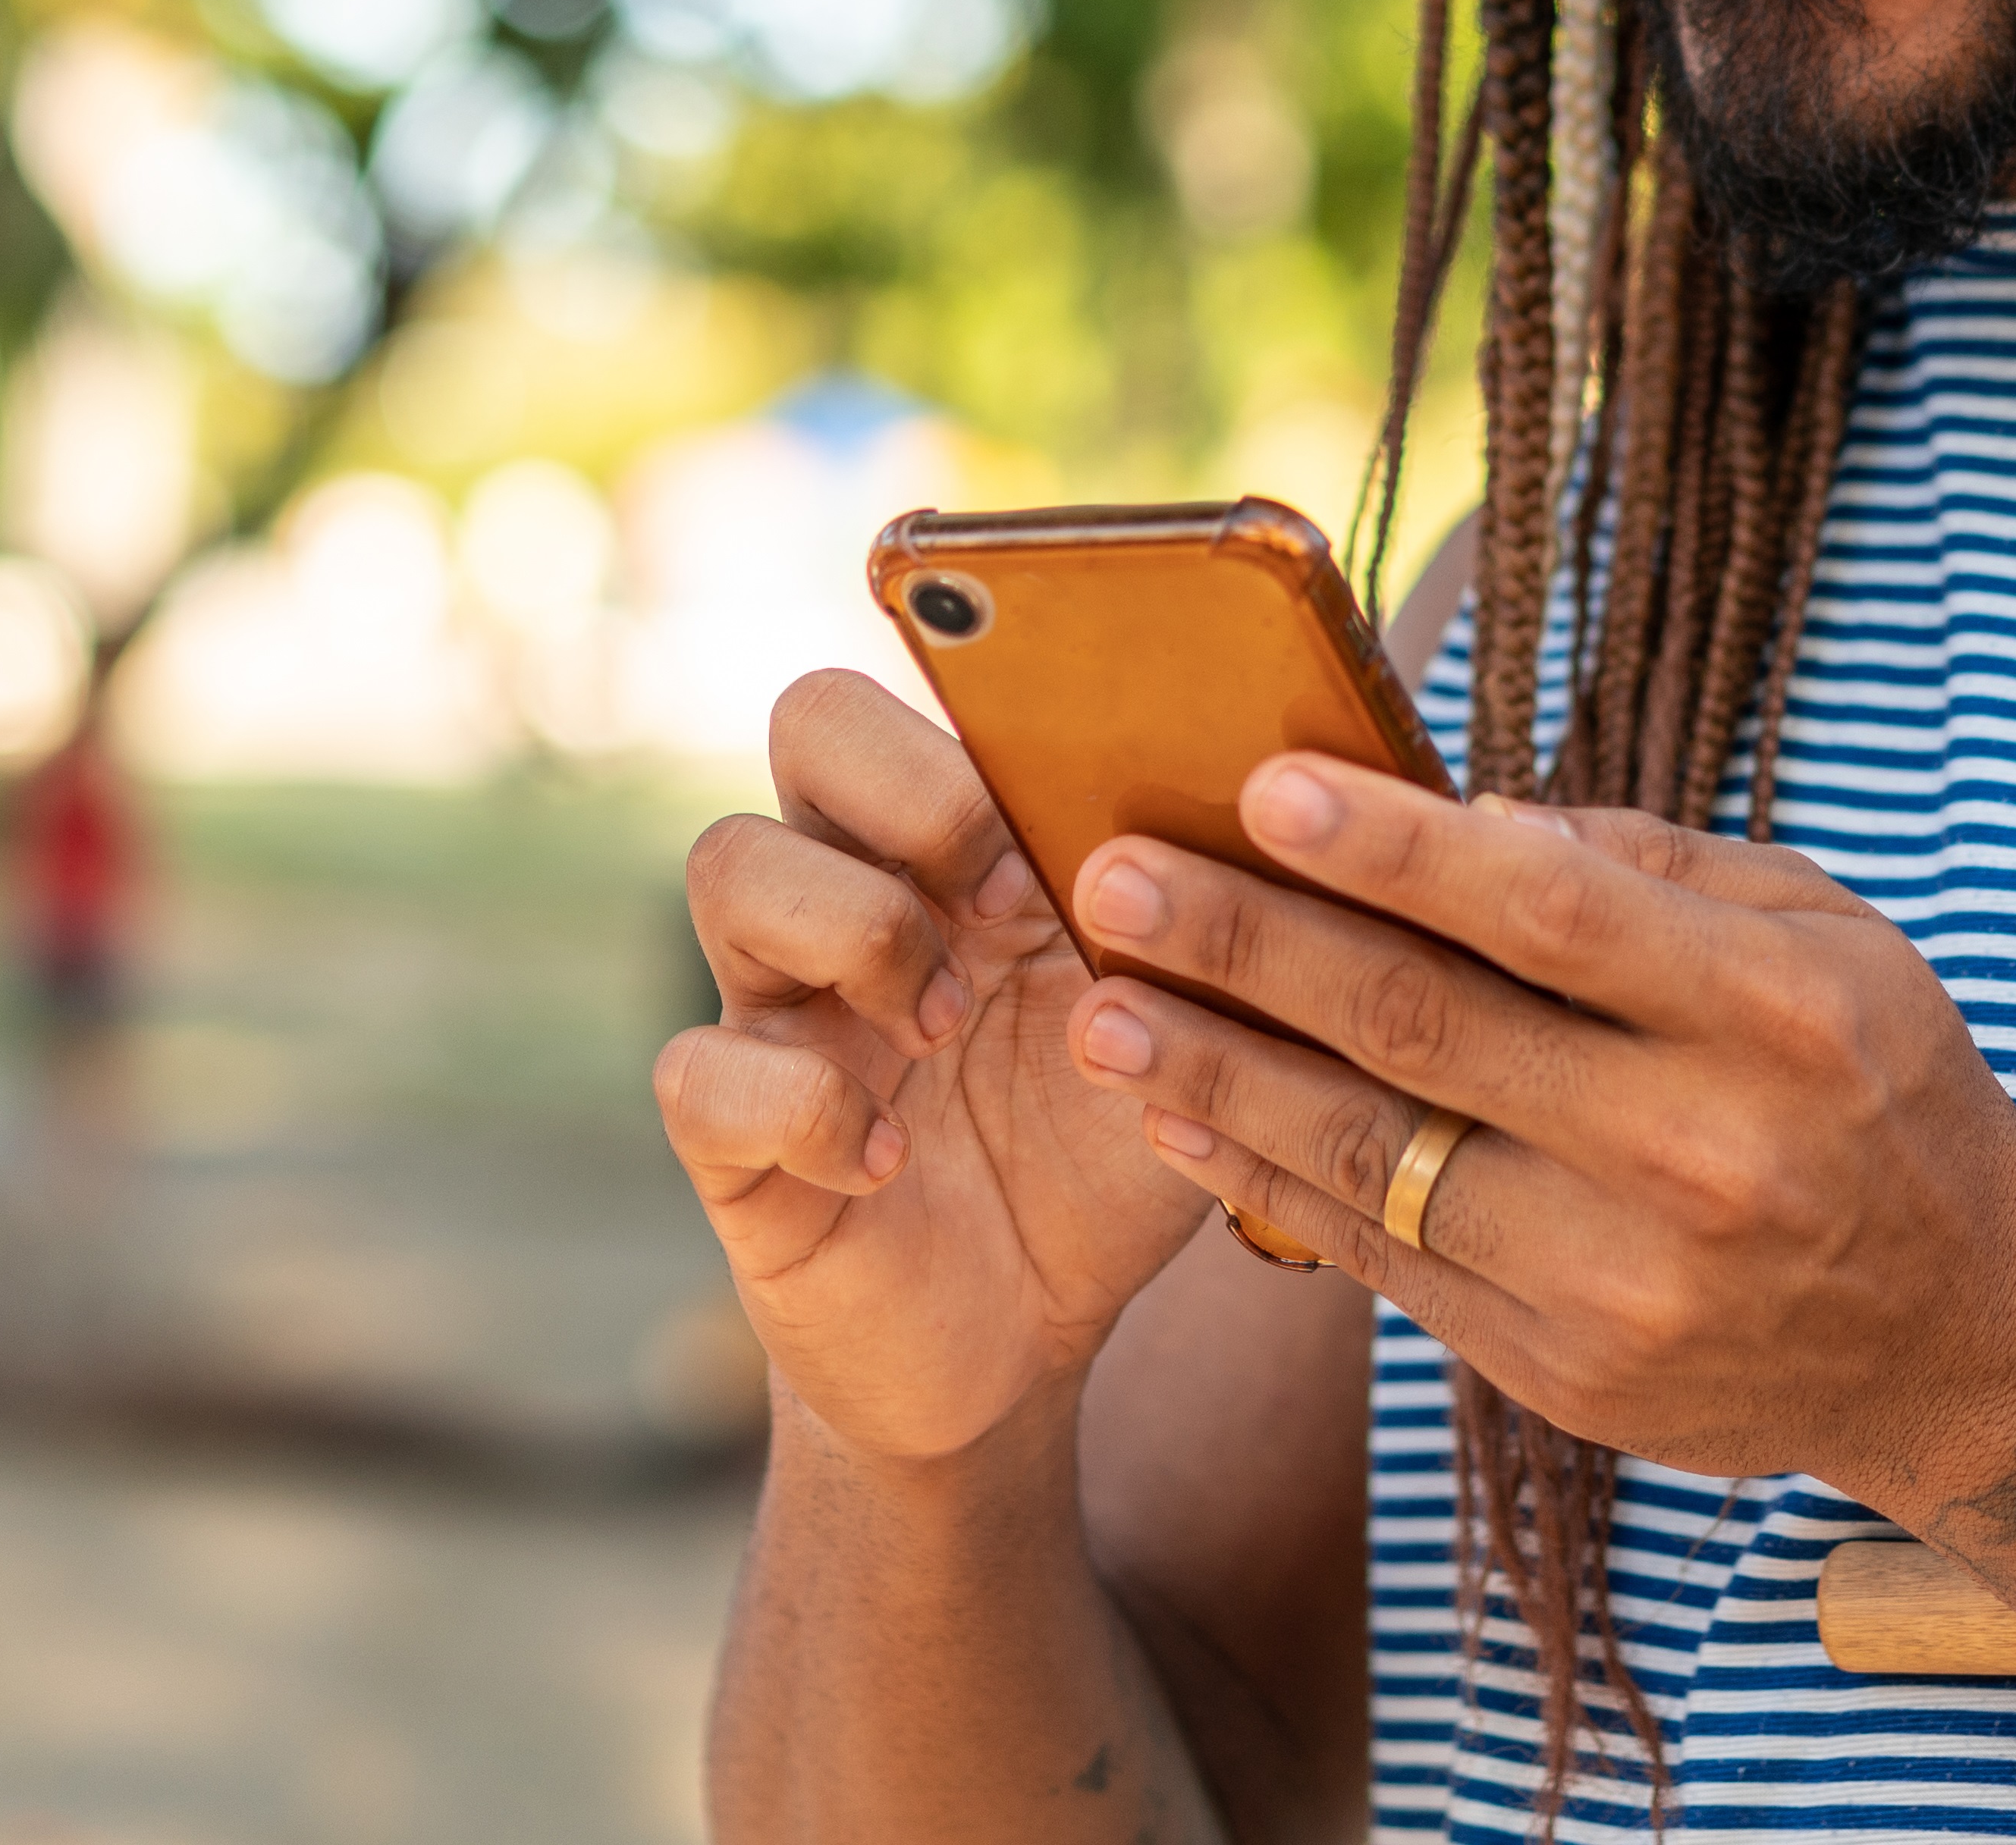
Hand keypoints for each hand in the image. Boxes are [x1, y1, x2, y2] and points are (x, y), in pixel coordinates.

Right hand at [650, 670, 1221, 1467]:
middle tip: (1001, 900)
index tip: (1081, 832)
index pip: (940, 676)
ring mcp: (780, 1005)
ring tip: (947, 1026)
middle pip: (811, 715)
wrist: (1028, 1340)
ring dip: (858, 928)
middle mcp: (856, 891)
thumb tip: (1315, 798)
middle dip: (912, 787)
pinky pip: (700, 1069)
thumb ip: (1222, 924)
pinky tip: (891, 1164)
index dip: (988, 719)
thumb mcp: (1195, 1032)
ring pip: (727, 859)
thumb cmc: (1107, 1152)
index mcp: (964, 843)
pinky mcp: (731, 1134)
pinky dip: (807, 1108)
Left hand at [1056, 756, 2015, 1507]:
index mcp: (1777, 1015)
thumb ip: (1652, 868)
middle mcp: (1699, 1154)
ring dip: (1213, 1077)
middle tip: (1110, 878)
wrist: (1958, 1340)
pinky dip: (1260, 1187)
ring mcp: (1625, 1283)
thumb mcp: (1825, 936)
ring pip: (1375, 1161)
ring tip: (1093, 1006)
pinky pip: (1381, 1264)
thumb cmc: (1877, 1090)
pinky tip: (1169, 1119)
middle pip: (1431, 1034)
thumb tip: (1465, 810)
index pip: (1554, 914)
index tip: (1264, 785)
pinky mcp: (1566, 1375)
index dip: (1399, 851)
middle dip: (1250, 948)